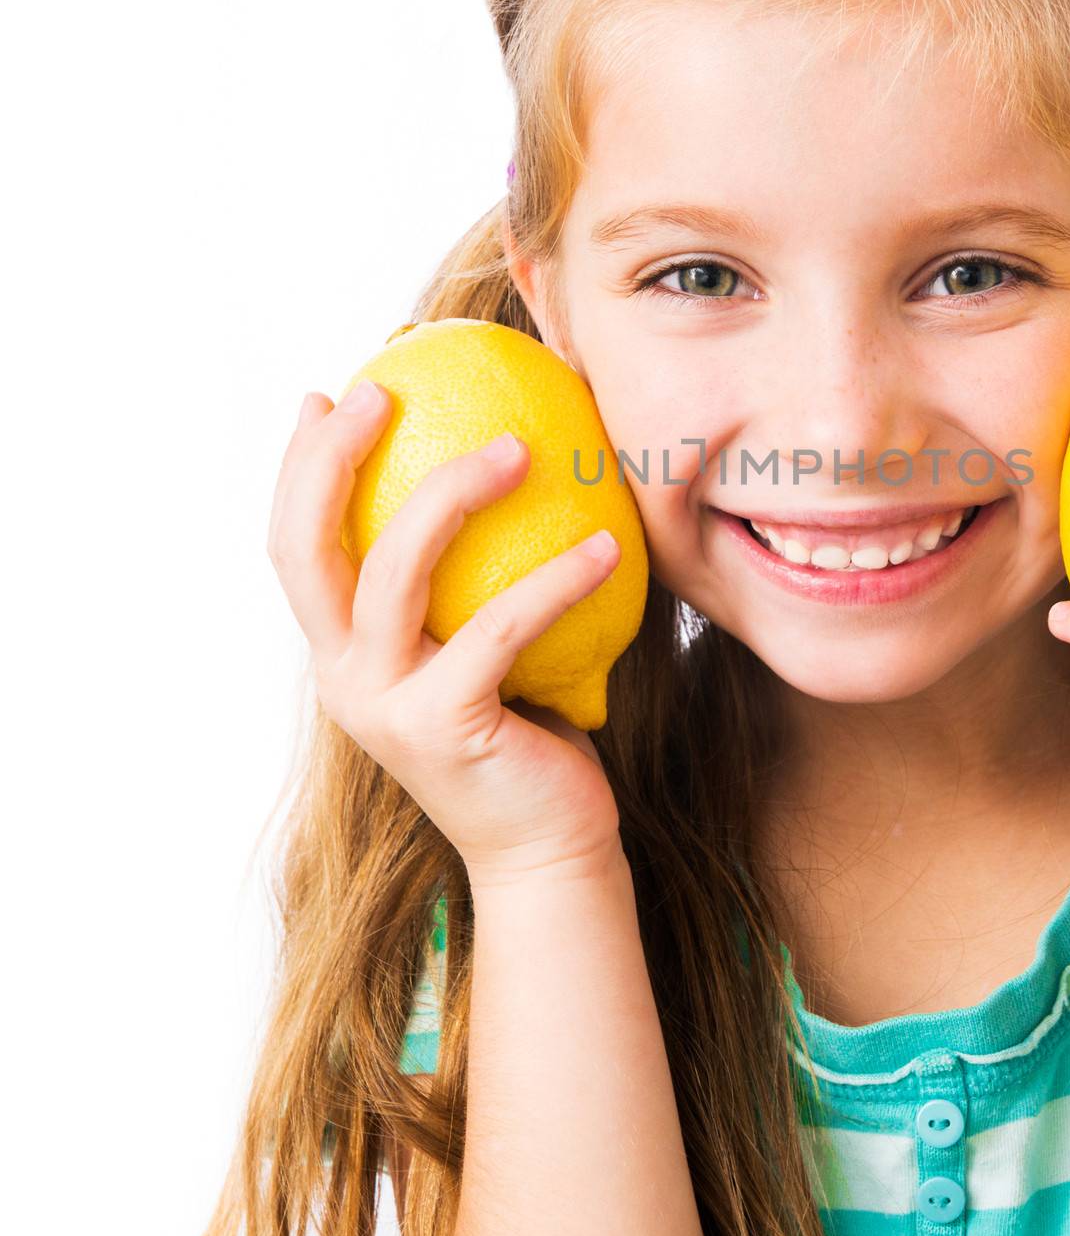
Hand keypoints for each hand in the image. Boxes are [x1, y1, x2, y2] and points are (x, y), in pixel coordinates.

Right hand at [266, 380, 626, 885]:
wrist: (548, 847)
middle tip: (383, 388)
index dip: (299, 468)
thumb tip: (507, 473)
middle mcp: (345, 676)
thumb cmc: (529, 729)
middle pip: (307, 548)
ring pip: (394, 572)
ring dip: (453, 494)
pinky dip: (555, 578)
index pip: (295, 546)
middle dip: (333, 458)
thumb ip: (467, 584)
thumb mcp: (483, 647)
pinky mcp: (442, 727)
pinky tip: (608, 545)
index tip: (327, 394)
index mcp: (344, 653)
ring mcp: (385, 704)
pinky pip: (500, 626)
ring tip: (521, 446)